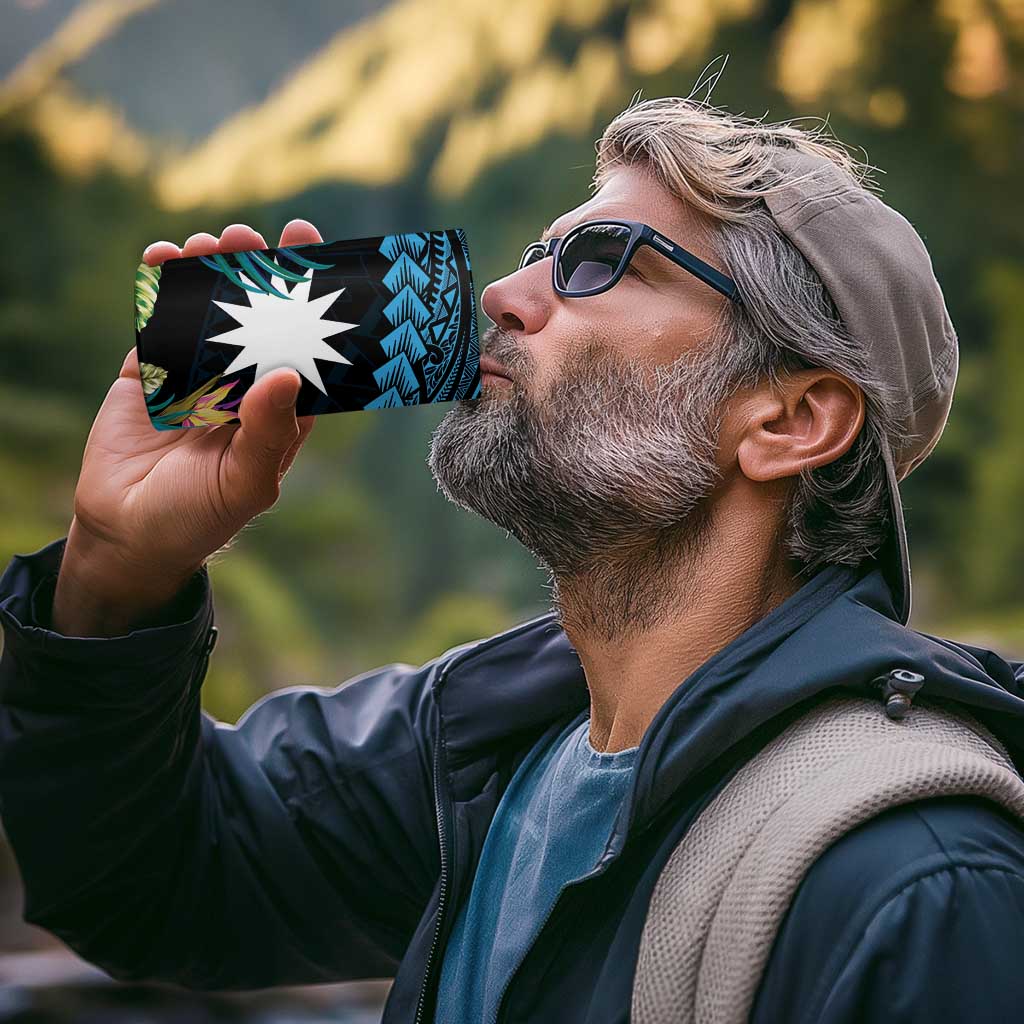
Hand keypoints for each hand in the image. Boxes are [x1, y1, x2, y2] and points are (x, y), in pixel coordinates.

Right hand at [53, 220, 321, 634]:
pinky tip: (163, 258)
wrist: (127, 535)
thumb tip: (287, 376)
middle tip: (252, 236)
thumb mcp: (245, 484)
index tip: (315, 257)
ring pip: (209, 312)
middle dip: (257, 274)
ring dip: (210, 273)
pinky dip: (160, 288)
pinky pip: (158, 322)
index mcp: (279, 411)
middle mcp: (243, 386)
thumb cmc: (199, 517)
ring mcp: (197, 375)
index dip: (310, 304)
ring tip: (210, 242)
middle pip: (258, 319)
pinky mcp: (151, 372)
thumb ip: (268, 433)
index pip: (304, 348)